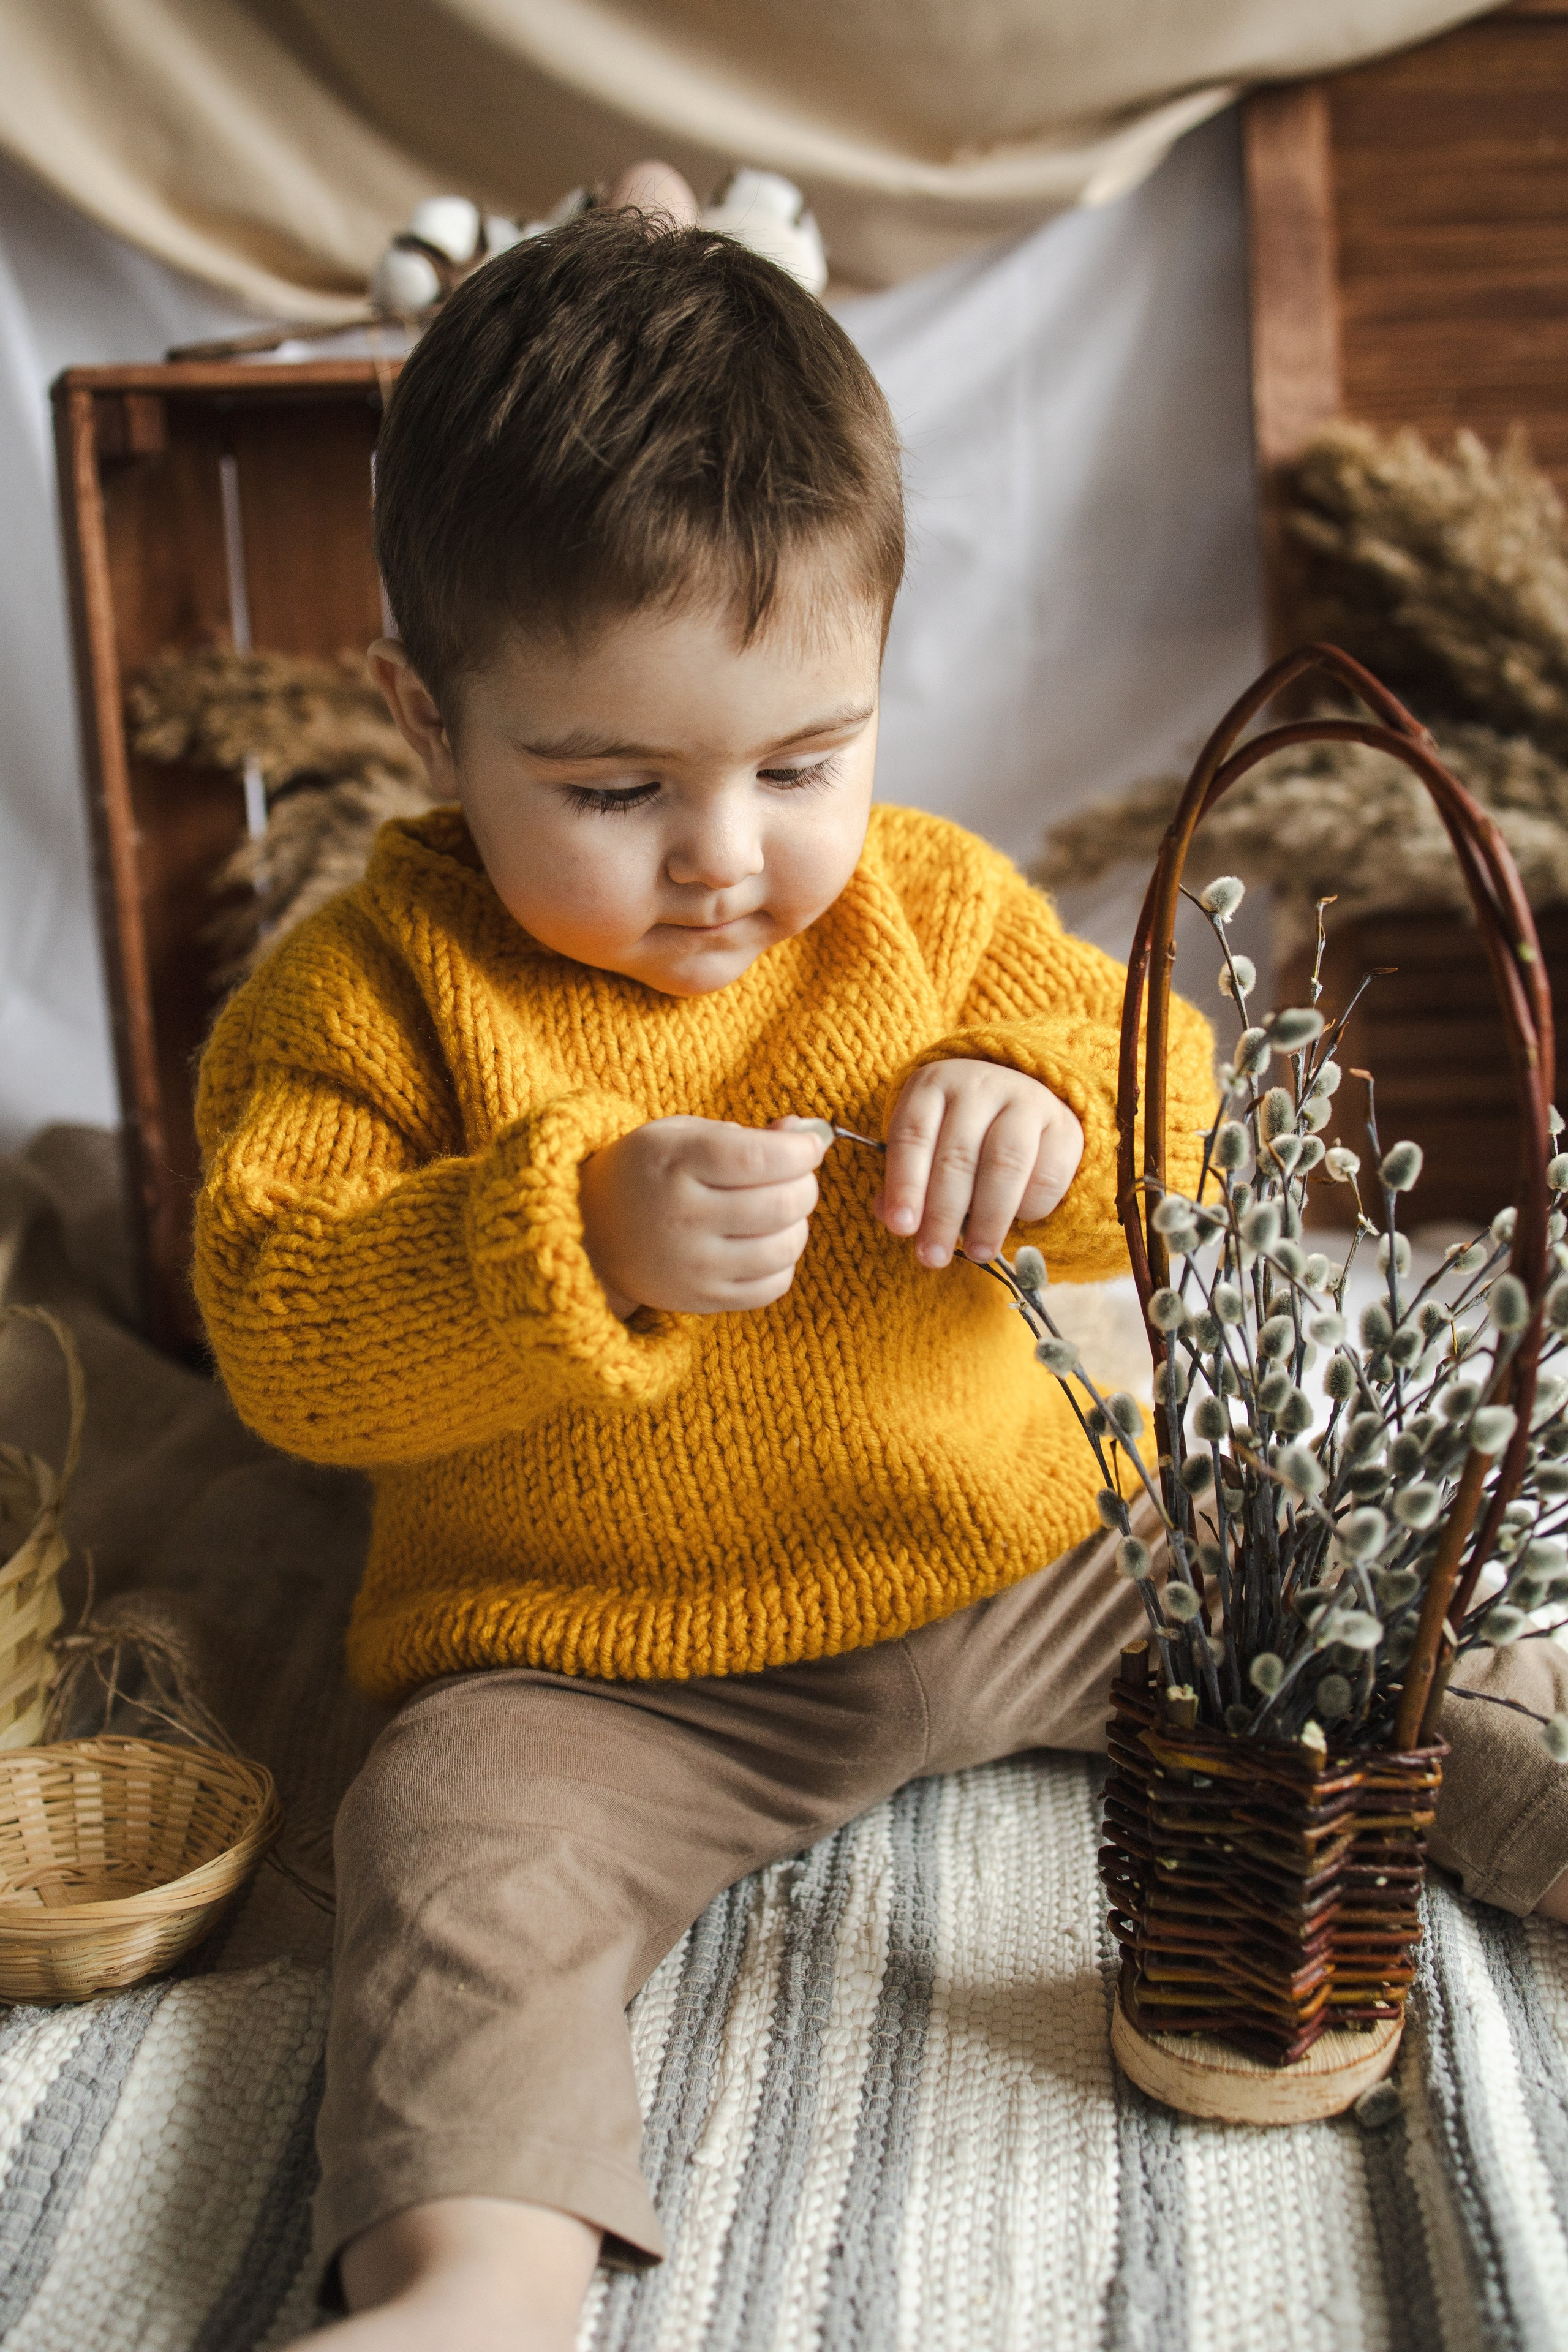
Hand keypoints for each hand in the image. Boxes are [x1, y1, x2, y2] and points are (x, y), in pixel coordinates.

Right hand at [579, 1116, 826, 1317]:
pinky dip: (784, 1261)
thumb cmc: (647, 1173)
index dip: (801, 1149)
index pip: (761, 1157)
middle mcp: (684, 1217)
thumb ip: (746, 1133)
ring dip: (799, 1223)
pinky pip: (772, 1286)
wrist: (591, 1233)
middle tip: (797, 1175)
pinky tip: (767, 1242)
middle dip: (805, 1183)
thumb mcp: (682, 1135)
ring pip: (784, 1247)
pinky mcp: (702, 1299)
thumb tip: (806, 1133)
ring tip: (782, 1209)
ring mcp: (694, 1264)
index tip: (810, 1143)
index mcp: (676, 1163)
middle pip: (781, 1203)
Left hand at [875, 1059, 1083, 1268]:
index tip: (901, 1228)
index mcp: (933, 1085)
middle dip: (943, 1214)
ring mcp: (1026, 1100)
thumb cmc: (960, 1132)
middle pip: (957, 1155)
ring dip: (988, 1218)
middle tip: (933, 1257)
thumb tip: (890, 1217)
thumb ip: (904, 1178)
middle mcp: (979, 1085)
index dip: (905, 1184)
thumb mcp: (924, 1143)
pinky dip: (1030, 1206)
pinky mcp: (1064, 1125)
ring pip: (1004, 1164)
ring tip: (977, 1253)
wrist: (1021, 1099)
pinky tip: (1017, 1222)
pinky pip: (1047, 1174)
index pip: (912, 1135)